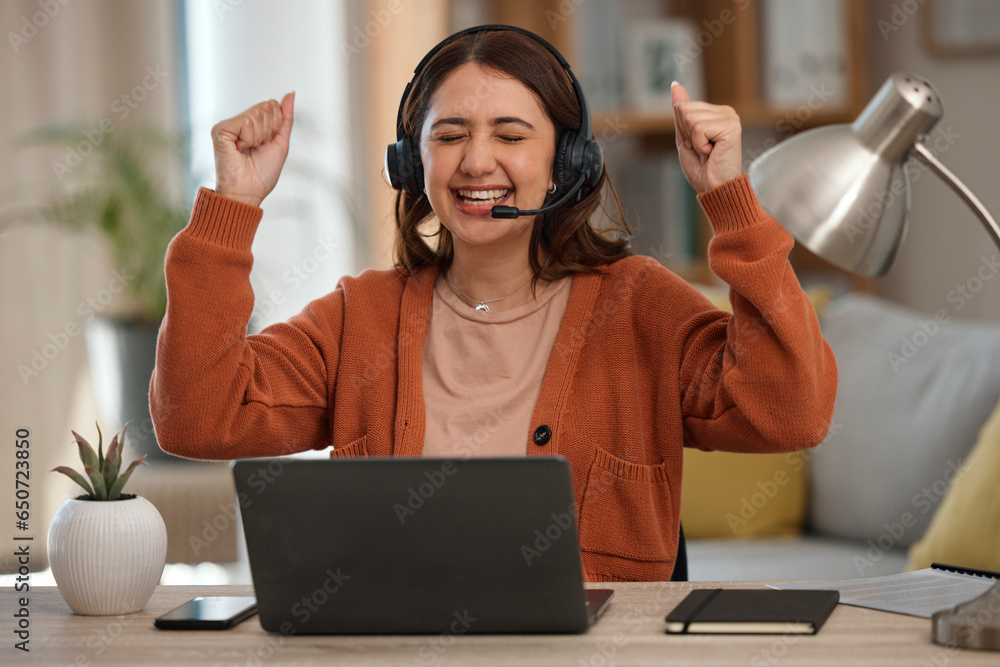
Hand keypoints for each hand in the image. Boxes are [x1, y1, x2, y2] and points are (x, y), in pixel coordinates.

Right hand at [211, 92, 294, 207]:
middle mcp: (238, 122)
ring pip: (257, 113)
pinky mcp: (220, 129)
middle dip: (269, 130)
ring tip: (248, 150)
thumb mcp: (280, 142)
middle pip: (266, 107)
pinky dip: (249, 138)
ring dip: (259, 137)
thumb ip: (285, 118)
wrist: (248, 192)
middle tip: (257, 148)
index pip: (272, 106)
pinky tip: (240, 149)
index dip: (276, 126)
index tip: (266, 144)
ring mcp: (228, 125)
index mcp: (251, 124)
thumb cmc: (262, 173)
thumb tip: (290, 93)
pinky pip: (246, 121)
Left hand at [670, 82, 741, 193]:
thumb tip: (675, 85)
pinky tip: (713, 152)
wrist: (715, 188)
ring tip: (709, 152)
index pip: (683, 107)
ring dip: (694, 141)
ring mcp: (730, 118)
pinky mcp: (731, 127)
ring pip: (690, 118)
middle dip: (687, 134)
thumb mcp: (685, 137)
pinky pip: (699, 128)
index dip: (683, 131)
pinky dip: (700, 145)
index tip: (698, 146)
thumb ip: (681, 113)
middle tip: (703, 150)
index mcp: (716, 113)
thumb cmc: (702, 169)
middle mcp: (726, 112)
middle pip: (685, 109)